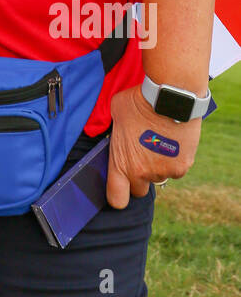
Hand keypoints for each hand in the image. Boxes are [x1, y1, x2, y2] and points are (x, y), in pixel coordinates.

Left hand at [106, 84, 200, 208]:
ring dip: (158, 166)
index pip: (116, 199)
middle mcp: (142, 173)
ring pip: (159, 177)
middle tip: (141, 156)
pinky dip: (175, 159)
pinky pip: (176, 169)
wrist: (169, 98)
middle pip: (139, 190)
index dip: (117, 195)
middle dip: (139, 178)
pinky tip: (173, 141)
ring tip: (158, 142)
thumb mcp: (116, 114)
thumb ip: (114, 131)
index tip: (119, 187)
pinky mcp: (182, 167)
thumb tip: (116, 132)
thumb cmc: (138, 101)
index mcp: (121, 164)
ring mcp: (163, 172)